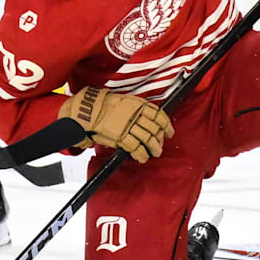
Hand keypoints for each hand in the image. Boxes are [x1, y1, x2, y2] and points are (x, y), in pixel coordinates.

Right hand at [59, 86, 174, 162]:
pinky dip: (141, 154)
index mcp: (137, 104)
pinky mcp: (121, 137)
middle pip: (154, 128)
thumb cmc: (105, 106)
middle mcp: (135, 115)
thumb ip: (138, 108)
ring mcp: (128, 126)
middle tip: (160, 144)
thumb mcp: (125, 101)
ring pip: (148, 138)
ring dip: (154, 147)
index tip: (169, 131)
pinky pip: (136, 148)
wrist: (90, 111)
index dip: (166, 125)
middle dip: (160, 139)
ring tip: (155, 152)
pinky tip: (143, 157)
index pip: (158, 115)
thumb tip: (149, 118)